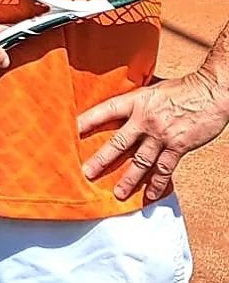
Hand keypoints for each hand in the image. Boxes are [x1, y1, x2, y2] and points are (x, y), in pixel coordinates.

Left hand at [79, 71, 228, 201]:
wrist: (213, 91)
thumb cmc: (184, 88)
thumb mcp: (153, 87)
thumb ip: (138, 98)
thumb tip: (123, 99)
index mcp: (135, 101)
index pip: (104, 111)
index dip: (85, 121)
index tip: (69, 132)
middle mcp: (144, 120)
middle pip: (118, 143)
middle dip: (101, 160)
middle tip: (86, 174)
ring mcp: (161, 135)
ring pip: (140, 161)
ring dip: (128, 179)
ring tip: (117, 193)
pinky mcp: (178, 146)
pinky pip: (164, 169)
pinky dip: (157, 184)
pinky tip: (150, 195)